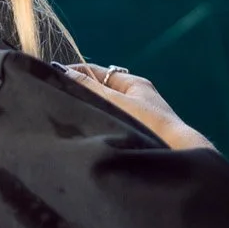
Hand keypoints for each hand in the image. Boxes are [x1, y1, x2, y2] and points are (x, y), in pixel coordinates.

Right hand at [58, 62, 214, 151]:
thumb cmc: (148, 124)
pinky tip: (85, 138)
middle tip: (56, 102)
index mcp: (133, 84)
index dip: (75, 74)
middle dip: (80, 95)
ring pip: (104, 112)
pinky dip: (98, 129)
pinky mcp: (136, 138)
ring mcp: (137, 120)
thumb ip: (88, 87)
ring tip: (67, 121)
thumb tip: (62, 71)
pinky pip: (110, 128)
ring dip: (89, 114)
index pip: (97, 72)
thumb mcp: (114, 101)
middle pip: (99, 93)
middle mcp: (136, 100)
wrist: (176, 156)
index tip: (52, 80)